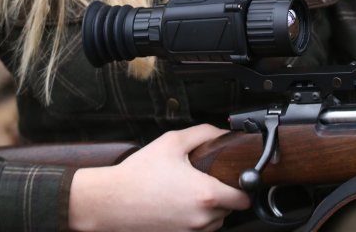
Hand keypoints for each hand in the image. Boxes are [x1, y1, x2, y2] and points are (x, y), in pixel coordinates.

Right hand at [68, 124, 251, 231]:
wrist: (111, 201)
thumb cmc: (138, 174)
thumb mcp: (172, 142)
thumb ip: (203, 134)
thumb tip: (222, 134)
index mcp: (205, 195)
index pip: (244, 198)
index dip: (242, 186)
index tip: (235, 177)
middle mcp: (201, 218)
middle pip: (230, 209)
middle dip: (223, 194)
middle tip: (205, 179)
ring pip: (215, 222)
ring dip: (209, 209)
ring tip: (188, 191)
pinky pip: (198, 230)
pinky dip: (195, 219)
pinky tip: (179, 203)